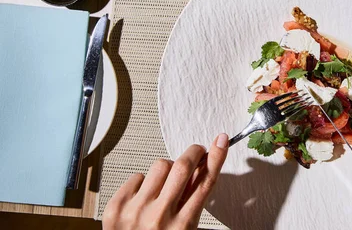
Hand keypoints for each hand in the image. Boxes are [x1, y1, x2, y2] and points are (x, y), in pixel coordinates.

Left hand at [103, 134, 228, 229]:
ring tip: (163, 185)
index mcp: (183, 225)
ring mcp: (137, 210)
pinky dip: (143, 183)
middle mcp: (160, 216)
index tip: (221, 142)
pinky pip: (137, 175)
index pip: (205, 182)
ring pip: (160, 165)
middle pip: (183, 167)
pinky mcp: (117, 206)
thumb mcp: (185, 228)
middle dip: (193, 152)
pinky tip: (144, 197)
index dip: (216, 158)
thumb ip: (193, 200)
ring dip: (166, 170)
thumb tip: (203, 166)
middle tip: (196, 151)